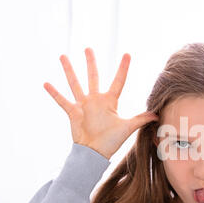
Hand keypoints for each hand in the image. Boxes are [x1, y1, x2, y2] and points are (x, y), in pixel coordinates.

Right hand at [43, 48, 158, 159]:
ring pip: (75, 84)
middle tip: (88, 48)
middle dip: (91, 63)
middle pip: (93, 77)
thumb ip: (141, 119)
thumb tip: (157, 115)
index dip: (123, 68)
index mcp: (110, 102)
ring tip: (63, 57)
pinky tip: (46, 83)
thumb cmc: (112, 142)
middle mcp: (96, 100)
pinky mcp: (73, 113)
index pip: (118, 81)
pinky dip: (54, 93)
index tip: (127, 54)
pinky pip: (62, 101)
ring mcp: (83, 106)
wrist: (95, 153)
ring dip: (69, 71)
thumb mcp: (128, 128)